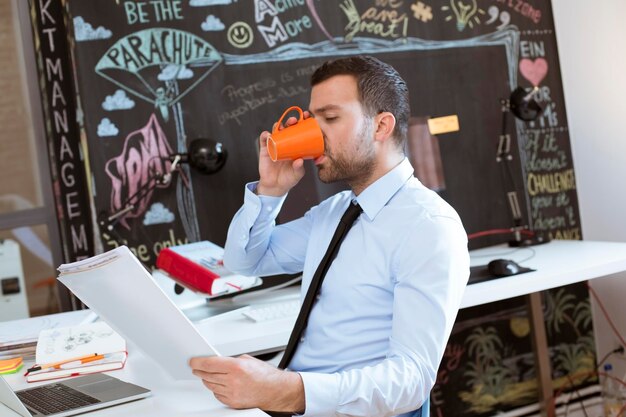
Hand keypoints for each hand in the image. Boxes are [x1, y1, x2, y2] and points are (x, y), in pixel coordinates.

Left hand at [189, 354, 304, 411]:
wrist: (275, 390)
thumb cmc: (265, 375)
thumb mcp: (247, 360)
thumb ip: (230, 360)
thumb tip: (217, 362)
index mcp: (236, 367)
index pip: (209, 364)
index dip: (197, 362)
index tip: (192, 361)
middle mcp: (233, 381)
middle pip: (207, 375)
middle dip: (200, 371)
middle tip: (196, 367)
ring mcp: (232, 393)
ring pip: (210, 385)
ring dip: (207, 379)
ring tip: (208, 375)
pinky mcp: (232, 403)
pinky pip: (217, 395)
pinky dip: (216, 389)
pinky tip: (219, 384)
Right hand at [257, 112, 309, 195]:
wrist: (275, 186)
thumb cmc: (289, 178)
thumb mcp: (297, 174)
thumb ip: (299, 168)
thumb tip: (299, 161)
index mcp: (296, 146)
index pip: (300, 131)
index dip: (303, 123)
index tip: (307, 117)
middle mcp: (285, 143)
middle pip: (288, 128)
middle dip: (290, 122)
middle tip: (294, 121)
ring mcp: (275, 145)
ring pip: (276, 131)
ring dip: (278, 126)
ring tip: (281, 126)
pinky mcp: (265, 150)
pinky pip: (264, 140)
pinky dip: (265, 136)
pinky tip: (267, 134)